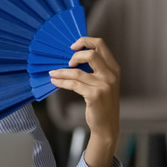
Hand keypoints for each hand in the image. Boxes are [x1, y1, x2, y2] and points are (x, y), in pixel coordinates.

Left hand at [49, 37, 119, 166]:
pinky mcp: (95, 95)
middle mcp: (111, 75)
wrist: (107, 124)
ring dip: (61, 72)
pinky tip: (55, 81)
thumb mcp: (103, 82)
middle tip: (67, 63)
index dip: (85, 41)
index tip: (72, 46)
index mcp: (114, 68)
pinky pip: (73, 84)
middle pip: (91, 54)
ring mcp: (104, 85)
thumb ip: (95, 69)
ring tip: (52, 73)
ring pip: (77, 71)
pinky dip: (62, 81)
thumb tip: (72, 56)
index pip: (101, 44)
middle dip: (75, 56)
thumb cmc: (102, 102)